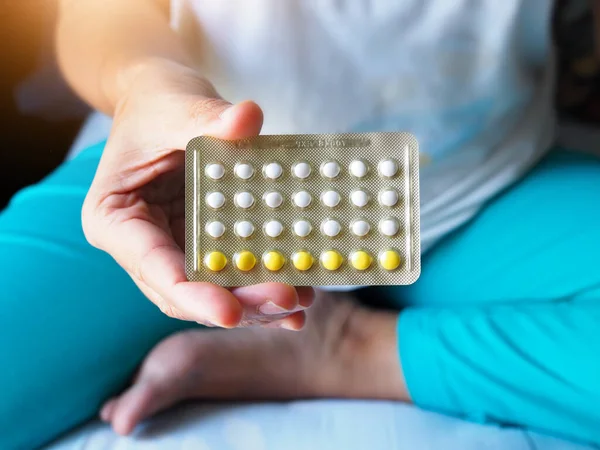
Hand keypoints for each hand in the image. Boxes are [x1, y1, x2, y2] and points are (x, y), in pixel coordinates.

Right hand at [82, 59, 312, 328]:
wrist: (163, 104)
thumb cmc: (157, 104)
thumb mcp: (176, 106)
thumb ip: (207, 117)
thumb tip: (248, 117)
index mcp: (115, 219)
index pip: (153, 267)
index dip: (192, 294)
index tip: (230, 313)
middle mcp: (142, 245)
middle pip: (187, 290)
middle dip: (238, 302)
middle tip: (286, 299)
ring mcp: (173, 248)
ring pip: (212, 290)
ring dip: (256, 304)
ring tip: (300, 303)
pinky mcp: (202, 245)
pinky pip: (232, 274)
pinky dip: (263, 285)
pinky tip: (300, 293)